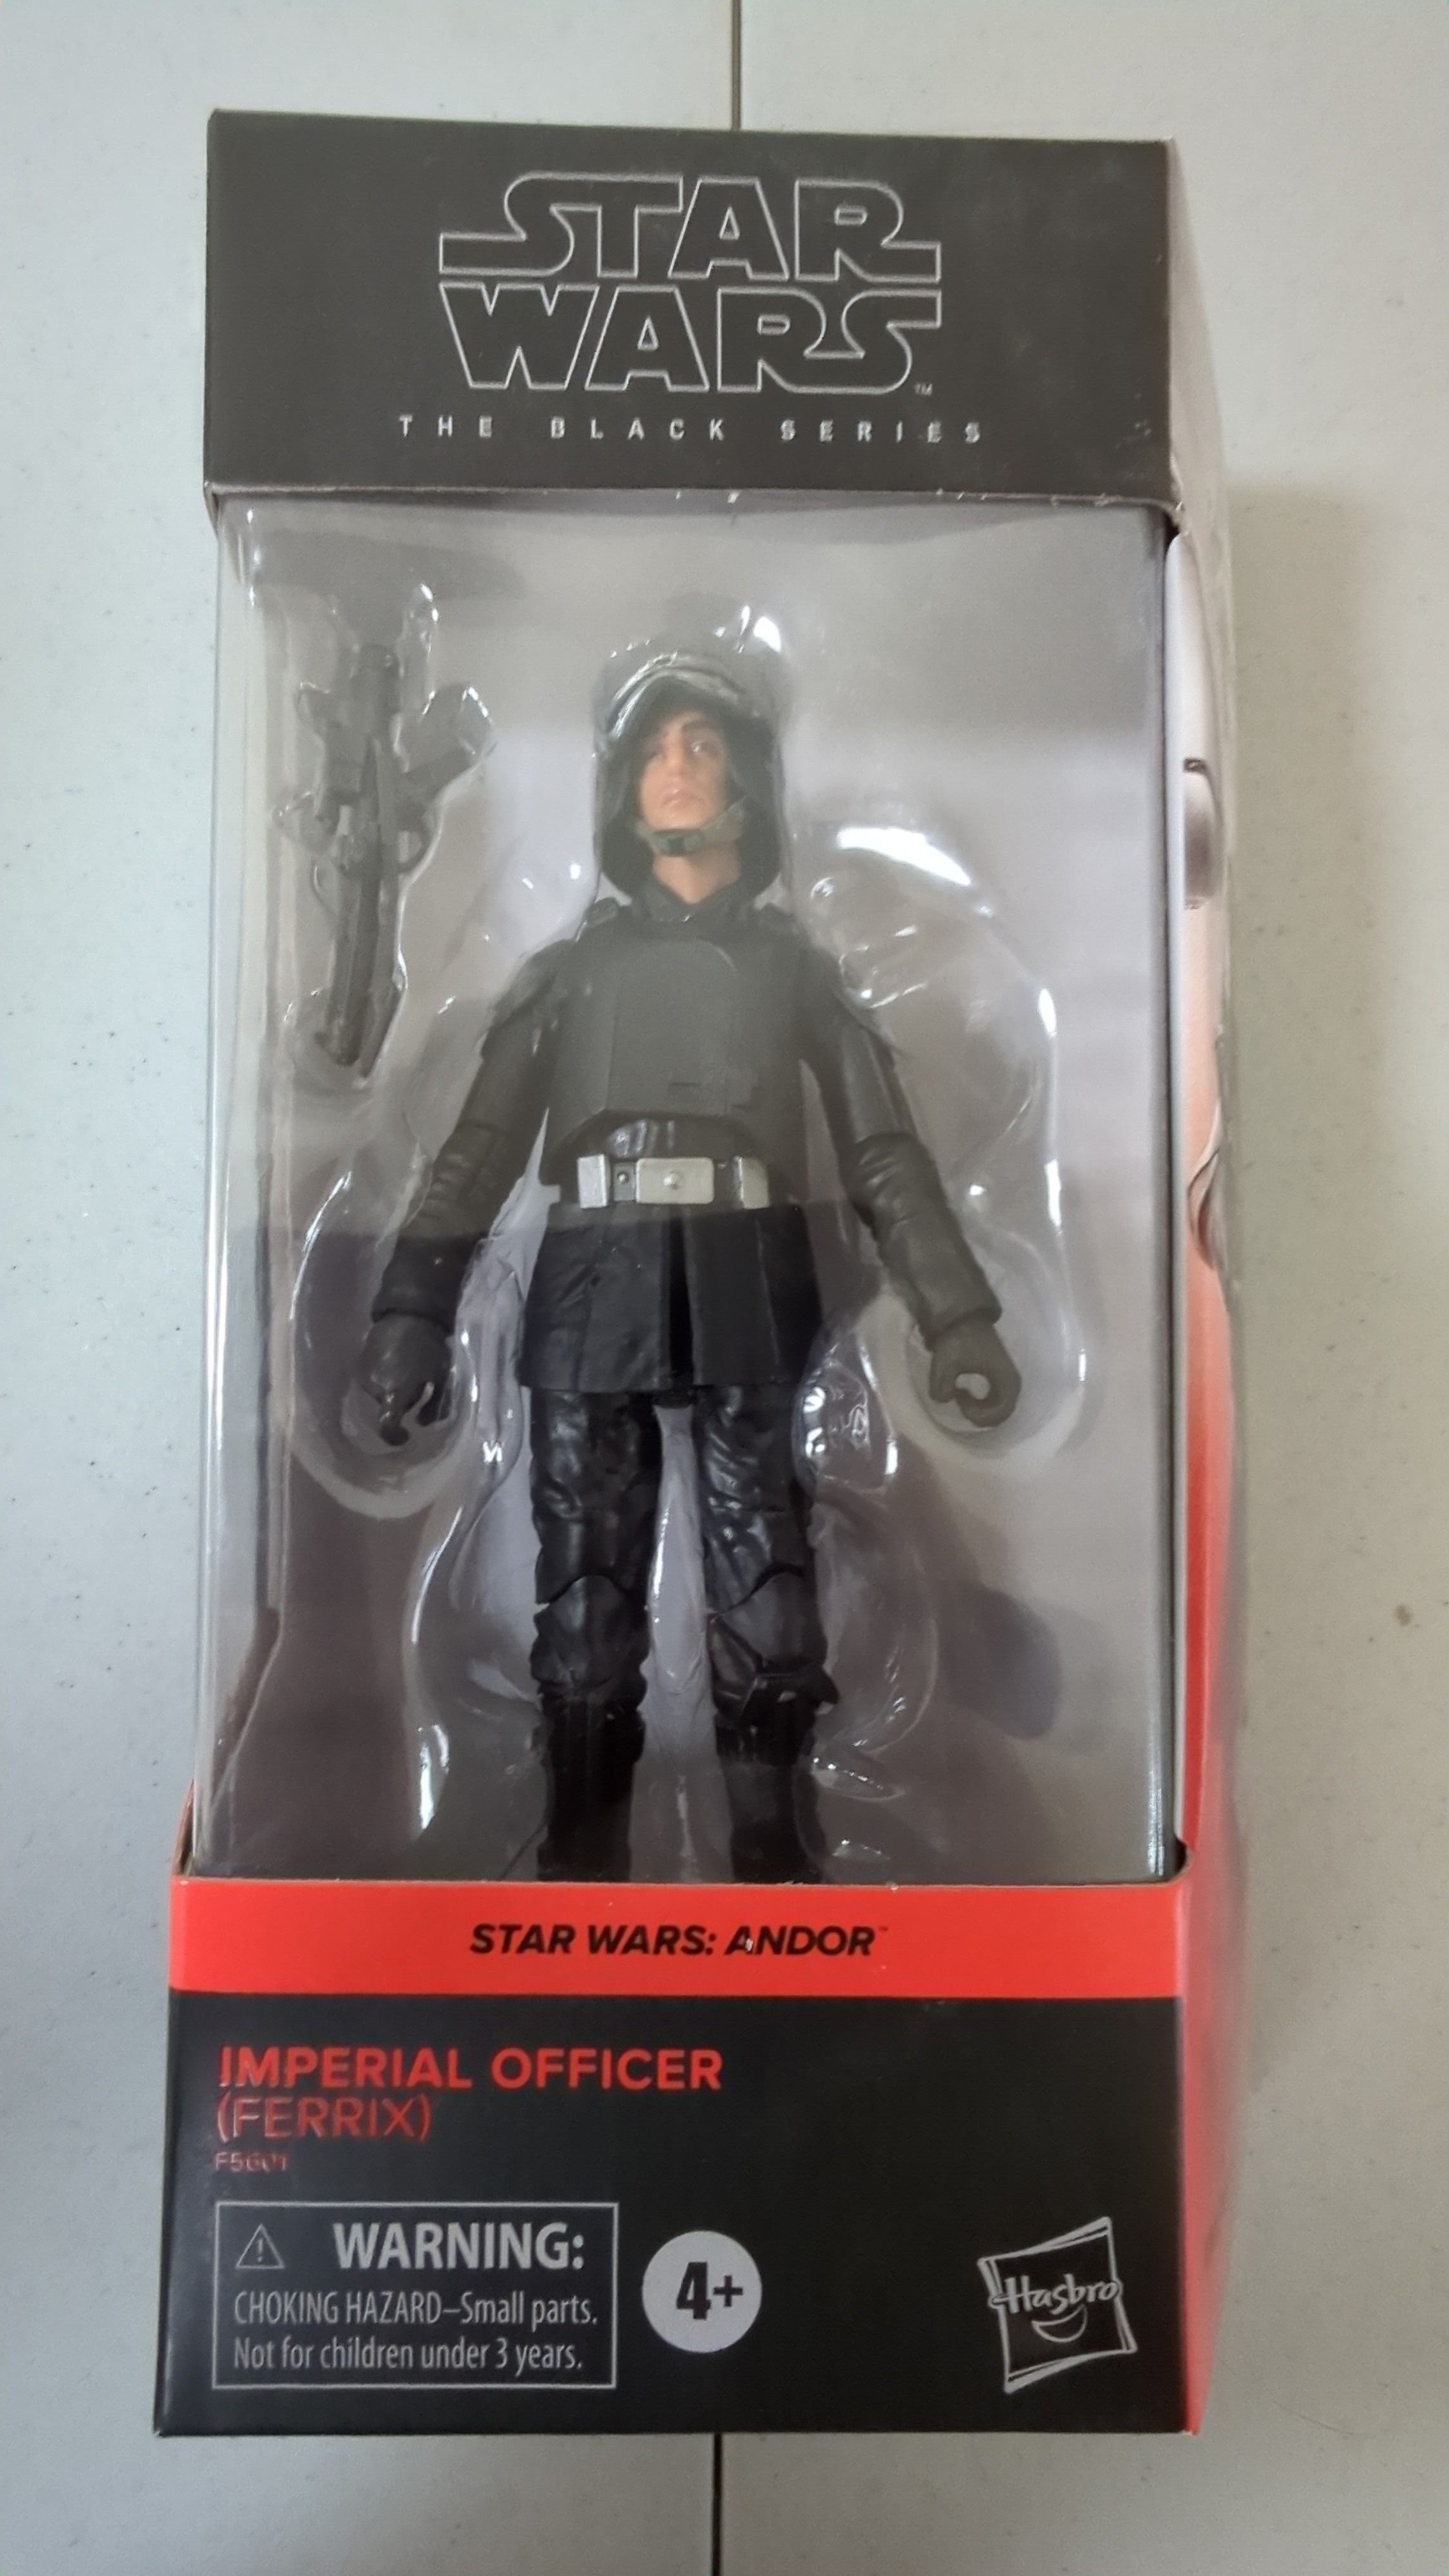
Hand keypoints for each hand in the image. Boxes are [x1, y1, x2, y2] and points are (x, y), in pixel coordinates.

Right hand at [356, 1313, 450, 1447]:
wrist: (409, 1312)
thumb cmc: (430, 1347)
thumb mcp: (440, 1379)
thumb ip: (435, 1406)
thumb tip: (422, 1424)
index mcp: (393, 1392)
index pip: (386, 1427)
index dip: (394, 1437)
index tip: (406, 1435)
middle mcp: (373, 1387)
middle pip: (386, 1407)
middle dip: (401, 1403)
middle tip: (418, 1388)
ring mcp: (363, 1373)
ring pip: (378, 1393)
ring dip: (391, 1389)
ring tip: (407, 1370)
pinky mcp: (359, 1361)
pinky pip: (371, 1379)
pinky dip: (383, 1377)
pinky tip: (395, 1363)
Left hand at [928, 1316, 1020, 1428]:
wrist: (962, 1317)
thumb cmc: (958, 1340)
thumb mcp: (945, 1364)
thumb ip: (941, 1389)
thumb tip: (945, 1399)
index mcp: (1007, 1379)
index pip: (1001, 1412)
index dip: (980, 1415)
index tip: (961, 1402)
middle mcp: (1013, 1382)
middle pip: (1001, 1414)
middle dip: (980, 1415)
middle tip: (960, 1402)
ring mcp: (1008, 1379)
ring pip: (999, 1408)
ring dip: (980, 1410)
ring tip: (961, 1397)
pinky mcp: (1000, 1377)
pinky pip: (996, 1400)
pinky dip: (982, 1404)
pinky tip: (964, 1393)